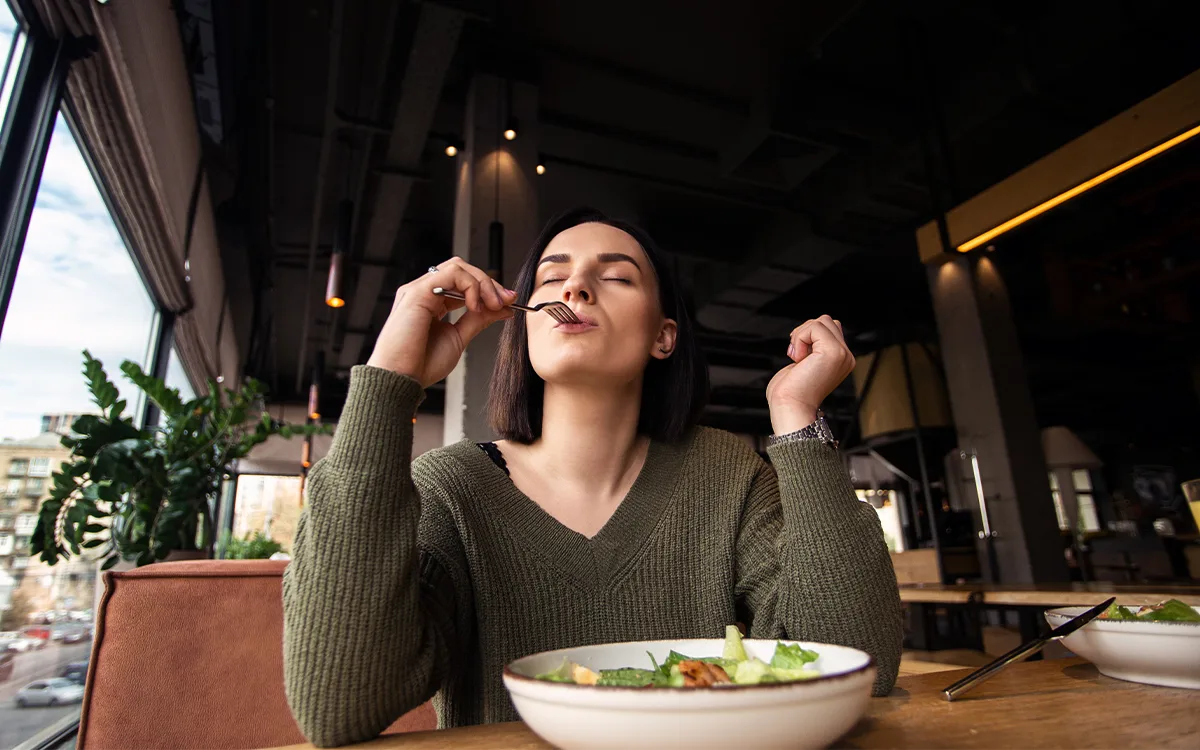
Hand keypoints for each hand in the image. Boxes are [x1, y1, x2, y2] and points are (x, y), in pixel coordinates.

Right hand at [366, 258, 515, 386]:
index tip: (509, 303)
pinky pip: (451, 274)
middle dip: (489, 283)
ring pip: (458, 267)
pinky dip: (471, 286)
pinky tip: (475, 305)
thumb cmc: (422, 364)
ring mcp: (420, 290)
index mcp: (432, 304)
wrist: (402, 379)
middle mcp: (425, 293)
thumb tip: (502, 308)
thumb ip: (478, 320)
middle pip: (462, 271)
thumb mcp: (459, 338)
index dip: (488, 290)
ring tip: (493, 304)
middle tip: (506, 301)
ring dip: (482, 283)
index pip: (463, 284)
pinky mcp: (418, 291)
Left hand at [766, 315, 854, 433]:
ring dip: (802, 335)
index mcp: (841, 360)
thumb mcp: (804, 364)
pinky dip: (800, 338)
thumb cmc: (791, 393)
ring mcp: (842, 354)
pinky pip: (814, 326)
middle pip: (826, 321)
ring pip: (822, 321)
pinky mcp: (833, 352)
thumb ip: (812, 347)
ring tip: (798, 358)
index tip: (799, 357)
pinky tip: (799, 358)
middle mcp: (845, 357)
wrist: (791, 409)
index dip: (809, 337)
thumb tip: (809, 331)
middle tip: (797, 356)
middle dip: (805, 332)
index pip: (829, 329)